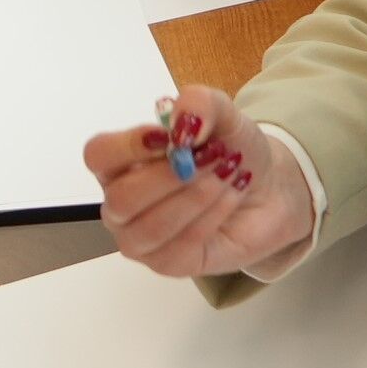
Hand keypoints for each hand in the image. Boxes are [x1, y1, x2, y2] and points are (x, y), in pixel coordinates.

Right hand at [81, 81, 316, 277]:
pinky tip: (231, 196)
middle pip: (121, 198)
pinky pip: (180, 247)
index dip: (127, 146)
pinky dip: (210, 217)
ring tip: (227, 174)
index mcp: (120, 163)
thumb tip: (181, 124)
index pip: (98, 156)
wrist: (268, 187)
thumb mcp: (223, 113)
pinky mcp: (169, 264)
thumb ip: (199, 103)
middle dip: (171, 176)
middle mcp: (121, 204)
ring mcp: (142, 239)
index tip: (165, 136)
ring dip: (195, 198)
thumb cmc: (230, 149)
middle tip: (213, 156)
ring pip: (150, 228)